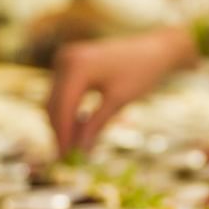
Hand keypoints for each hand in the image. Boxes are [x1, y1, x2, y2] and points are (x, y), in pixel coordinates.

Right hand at [47, 25, 196, 151]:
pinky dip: (70, 111)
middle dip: (61, 131)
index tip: (65, 158)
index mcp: (77, 66)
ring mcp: (66, 60)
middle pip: (54, 104)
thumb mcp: (118, 101)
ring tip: (75, 148)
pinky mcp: (70, 65)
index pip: (62, 107)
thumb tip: (78, 152)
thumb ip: (95, 125)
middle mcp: (66, 60)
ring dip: (64, 123)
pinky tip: (80, 129)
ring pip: (56, 100)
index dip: (62, 135)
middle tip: (68, 158)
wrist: (154, 50)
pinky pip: (64, 93)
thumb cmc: (141, 73)